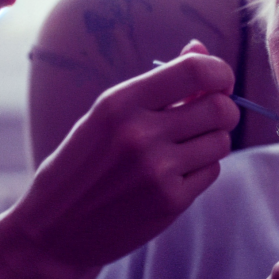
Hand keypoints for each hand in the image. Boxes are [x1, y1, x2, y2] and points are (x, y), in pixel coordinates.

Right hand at [0, 40, 236, 278]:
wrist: (54, 229)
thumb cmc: (81, 165)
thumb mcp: (106, 115)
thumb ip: (157, 84)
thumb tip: (199, 49)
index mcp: (120, 102)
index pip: (196, 71)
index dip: (219, 73)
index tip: (218, 82)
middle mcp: (140, 133)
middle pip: (219, 108)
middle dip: (223, 109)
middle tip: (207, 117)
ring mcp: (157, 170)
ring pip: (220, 141)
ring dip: (211, 141)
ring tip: (182, 148)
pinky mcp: (170, 202)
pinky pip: (211, 172)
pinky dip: (201, 169)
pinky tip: (173, 174)